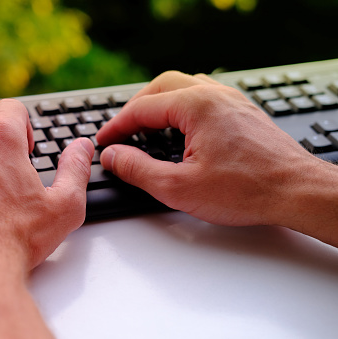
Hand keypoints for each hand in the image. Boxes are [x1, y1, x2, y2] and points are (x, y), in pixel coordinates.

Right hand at [96, 72, 337, 243]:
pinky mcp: (240, 110)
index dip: (116, 126)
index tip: (104, 141)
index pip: (142, 108)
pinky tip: (178, 128)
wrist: (296, 191)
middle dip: (135, 108)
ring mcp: (230, 100)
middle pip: (160, 87)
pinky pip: (201, 96)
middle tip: (121, 132)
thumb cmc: (247, 190)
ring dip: (158, 103)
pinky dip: (179, 107)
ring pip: (182, 87)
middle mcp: (214, 94)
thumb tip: (113, 156)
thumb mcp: (179, 186)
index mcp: (196, 105)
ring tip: (145, 127)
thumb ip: (138, 169)